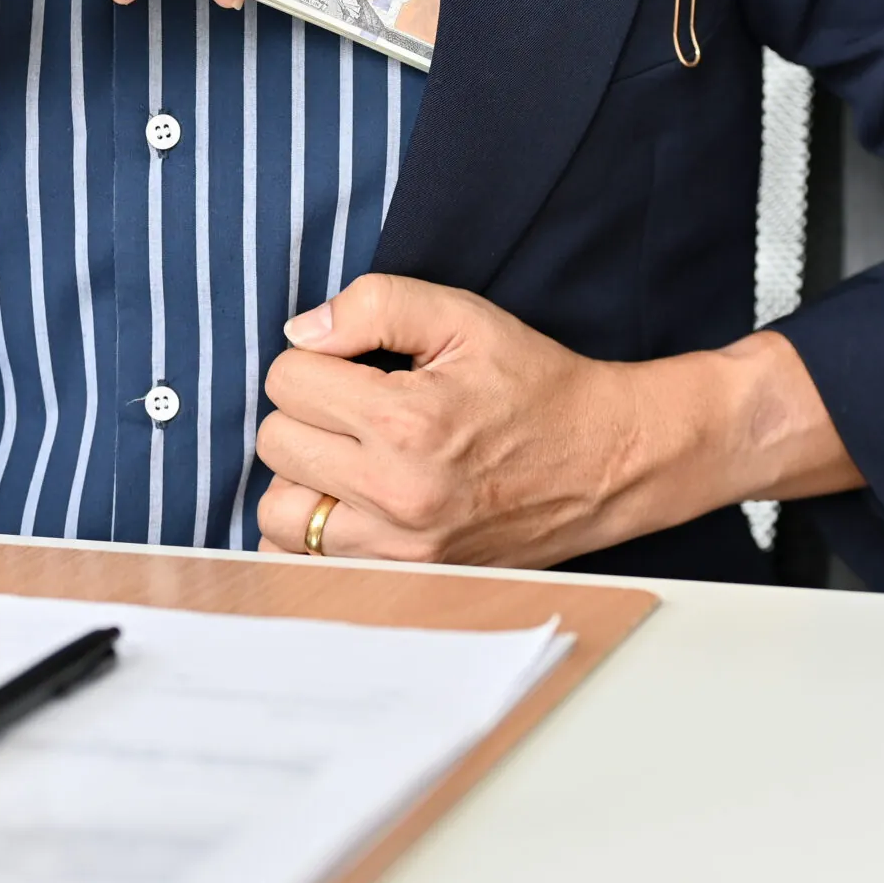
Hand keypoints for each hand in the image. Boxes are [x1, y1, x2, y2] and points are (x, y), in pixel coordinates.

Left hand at [253, 276, 864, 568]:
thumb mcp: (463, 318)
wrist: (608, 461)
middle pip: (275, 443)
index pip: (287, 380)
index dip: (315, 358)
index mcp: (406, 421)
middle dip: (307, 413)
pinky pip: (309, 565)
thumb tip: (300, 334)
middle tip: (355, 407)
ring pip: (279, 513)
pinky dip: (314, 534)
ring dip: (303, 478)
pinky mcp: (407, 576)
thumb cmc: (537, 386)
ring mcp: (400, 547)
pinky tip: (351, 503)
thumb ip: (374, 306)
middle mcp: (396, 493)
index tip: (356, 366)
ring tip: (350, 457)